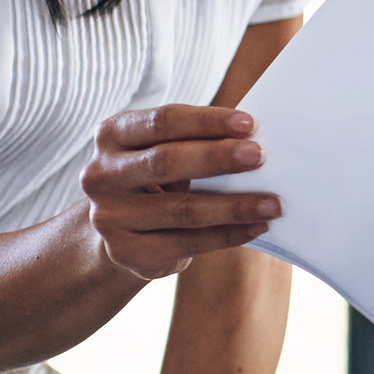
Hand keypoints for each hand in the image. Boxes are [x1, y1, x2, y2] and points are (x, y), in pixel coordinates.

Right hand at [82, 105, 281, 280]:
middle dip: (217, 158)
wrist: (120, 231)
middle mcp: (101, 174)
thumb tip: (254, 139)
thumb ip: (194, 141)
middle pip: (165, 162)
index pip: (162, 122)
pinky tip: (257, 227)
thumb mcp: (162, 150)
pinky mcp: (125, 252)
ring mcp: (108, 216)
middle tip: (261, 156)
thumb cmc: (156, 178)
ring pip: (181, 210)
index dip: (206, 121)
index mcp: (111, 135)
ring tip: (273, 203)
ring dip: (234, 206)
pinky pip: (187, 243)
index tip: (250, 124)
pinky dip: (228, 235)